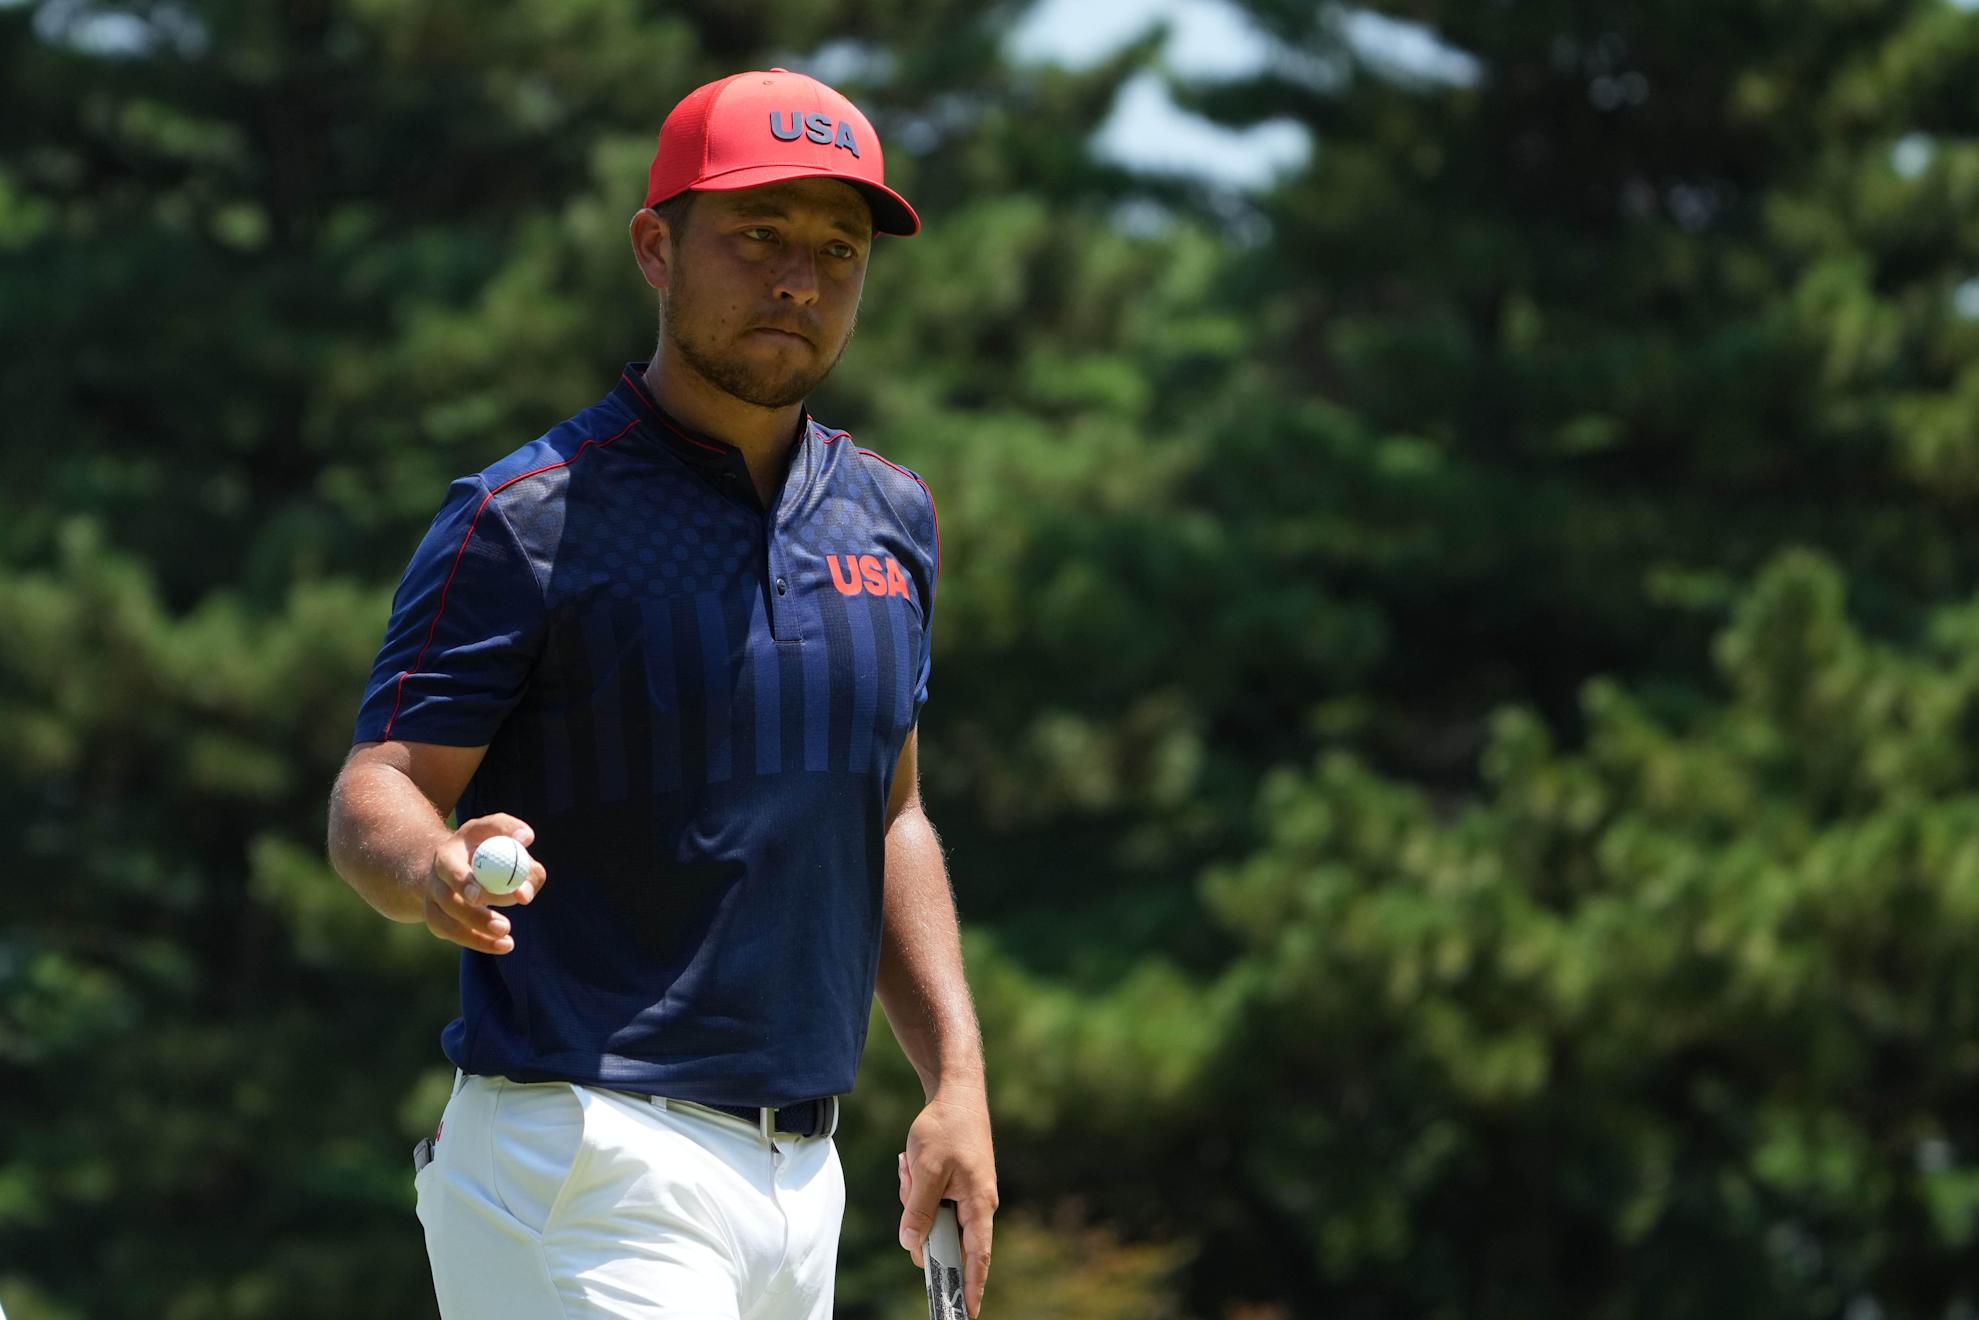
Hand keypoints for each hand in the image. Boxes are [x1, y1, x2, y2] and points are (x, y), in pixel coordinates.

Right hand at [422, 814, 545, 955]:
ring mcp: (432, 898)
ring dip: (479, 931)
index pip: (451, 867)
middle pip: (447, 899)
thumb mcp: (497, 831)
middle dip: (473, 915)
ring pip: (446, 922)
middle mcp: (435, 877)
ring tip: (508, 933)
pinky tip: (503, 945)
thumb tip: (525, 839)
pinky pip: (453, 934)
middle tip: (503, 925)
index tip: (481, 897)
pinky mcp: (435, 917)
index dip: (464, 883)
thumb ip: (513, 832)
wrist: (453, 861)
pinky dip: (480, 941)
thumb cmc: (486, 845)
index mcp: (447, 852)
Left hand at [897, 1088, 996, 1317]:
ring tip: (911, 1164)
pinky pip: (929, 1198)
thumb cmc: (946, 1129)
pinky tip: (911, 1162)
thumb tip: (911, 1245)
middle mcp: (977, 1203)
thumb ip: (919, 1211)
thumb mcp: (927, 1171)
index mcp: (979, 1204)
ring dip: (914, 1195)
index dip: (971, 1287)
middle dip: (919, 1220)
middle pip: (943, 1235)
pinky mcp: (954, 1184)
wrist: (956, 1093)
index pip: (977, 1257)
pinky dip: (915, 1184)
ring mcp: (966, 1193)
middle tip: (911, 1184)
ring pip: (931, 1215)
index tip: (964, 1313)